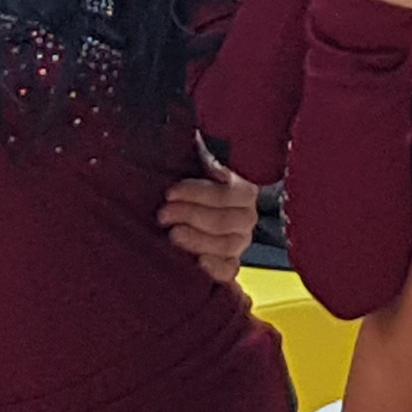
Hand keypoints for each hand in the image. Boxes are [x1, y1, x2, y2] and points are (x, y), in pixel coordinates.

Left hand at [159, 153, 259, 285]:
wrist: (185, 213)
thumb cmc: (189, 187)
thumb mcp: (196, 166)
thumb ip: (203, 156)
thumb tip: (198, 140)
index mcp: (243, 190)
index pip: (227, 193)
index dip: (198, 193)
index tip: (170, 193)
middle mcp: (247, 216)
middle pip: (225, 220)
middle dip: (191, 215)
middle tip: (163, 214)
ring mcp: (240, 242)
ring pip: (227, 245)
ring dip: (197, 239)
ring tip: (172, 235)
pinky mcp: (230, 265)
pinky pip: (230, 271)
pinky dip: (216, 268)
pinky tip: (200, 263)